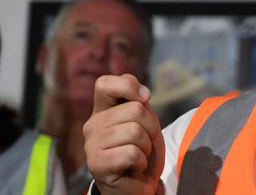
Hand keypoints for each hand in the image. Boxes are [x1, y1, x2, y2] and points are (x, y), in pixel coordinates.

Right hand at [83, 74, 164, 194]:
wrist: (139, 184)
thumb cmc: (142, 150)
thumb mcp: (145, 121)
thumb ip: (139, 102)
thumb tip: (143, 95)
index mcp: (102, 111)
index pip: (105, 84)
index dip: (128, 86)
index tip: (144, 99)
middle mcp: (92, 125)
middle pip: (135, 110)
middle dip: (150, 127)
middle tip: (143, 142)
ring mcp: (92, 145)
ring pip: (135, 131)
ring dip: (146, 146)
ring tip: (137, 155)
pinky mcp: (96, 164)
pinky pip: (131, 153)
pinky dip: (140, 161)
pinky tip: (132, 167)